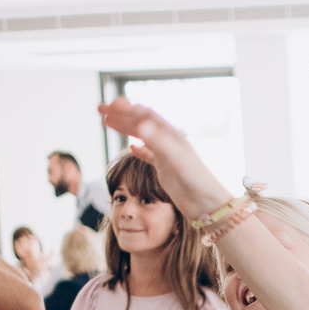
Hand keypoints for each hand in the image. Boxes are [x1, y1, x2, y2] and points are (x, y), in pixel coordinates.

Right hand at [97, 99, 226, 217]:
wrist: (207, 205)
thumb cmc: (195, 181)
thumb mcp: (174, 159)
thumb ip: (157, 141)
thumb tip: (139, 124)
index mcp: (171, 135)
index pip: (145, 115)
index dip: (126, 108)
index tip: (108, 104)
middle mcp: (169, 142)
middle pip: (142, 122)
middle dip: (121, 114)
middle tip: (101, 108)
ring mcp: (168, 155)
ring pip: (143, 136)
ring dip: (126, 127)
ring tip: (107, 122)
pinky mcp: (167, 170)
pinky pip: (151, 155)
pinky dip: (139, 149)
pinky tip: (132, 148)